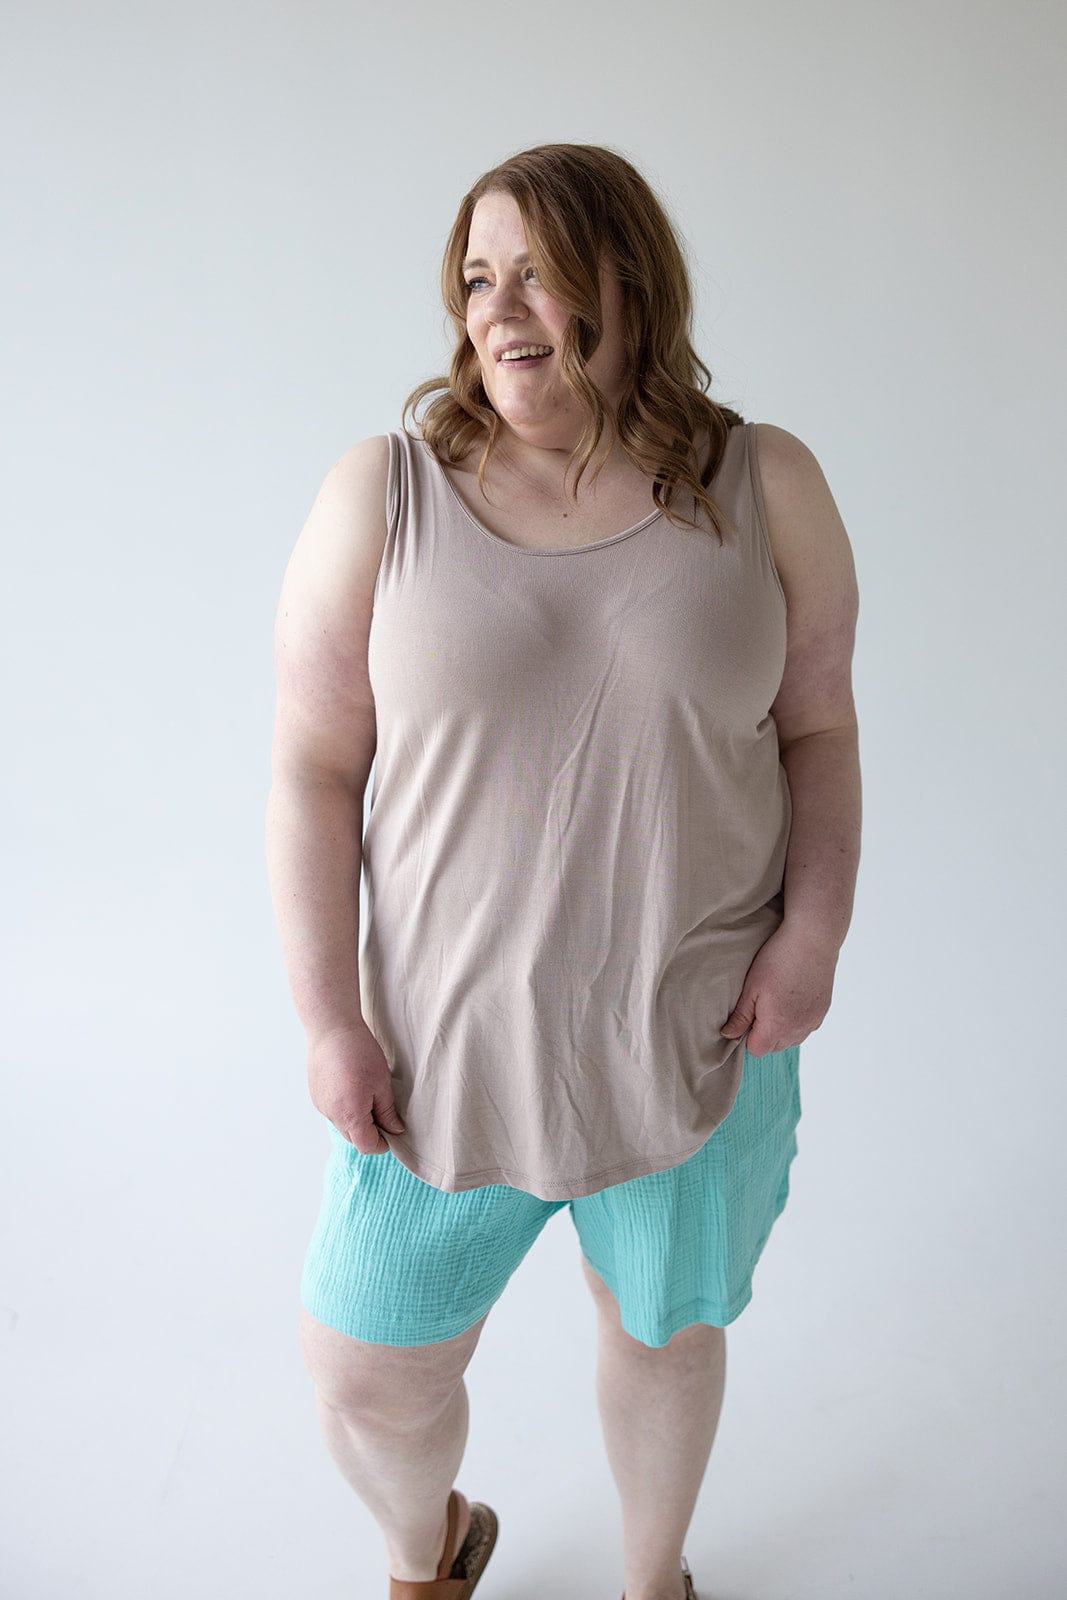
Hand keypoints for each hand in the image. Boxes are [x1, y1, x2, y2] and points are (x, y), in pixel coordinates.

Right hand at [307, 1019, 406, 1153]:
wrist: (331, 1028)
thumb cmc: (359, 1052)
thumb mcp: (382, 1083)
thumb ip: (387, 1112)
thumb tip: (394, 1130)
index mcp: (350, 1115)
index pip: (367, 1145)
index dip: (382, 1143)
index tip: (392, 1133)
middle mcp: (332, 1115)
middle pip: (353, 1138)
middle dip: (369, 1132)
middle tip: (383, 1112)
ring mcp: (321, 1105)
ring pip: (342, 1124)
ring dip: (356, 1119)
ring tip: (367, 1094)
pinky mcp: (315, 1095)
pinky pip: (333, 1111)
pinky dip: (344, 1108)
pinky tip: (352, 1086)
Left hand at [719, 922, 837, 1055]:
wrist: (812, 939)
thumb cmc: (778, 960)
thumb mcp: (751, 987)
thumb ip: (740, 1016)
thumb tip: (728, 1035)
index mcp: (777, 1027)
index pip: (757, 1050)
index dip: (748, 1034)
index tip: (748, 1014)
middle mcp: (798, 1030)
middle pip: (775, 1047)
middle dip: (764, 1032)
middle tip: (761, 1003)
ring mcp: (813, 1021)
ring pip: (792, 1038)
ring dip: (782, 1028)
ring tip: (777, 999)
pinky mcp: (823, 1011)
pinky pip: (806, 1027)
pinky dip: (797, 1019)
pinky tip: (792, 996)